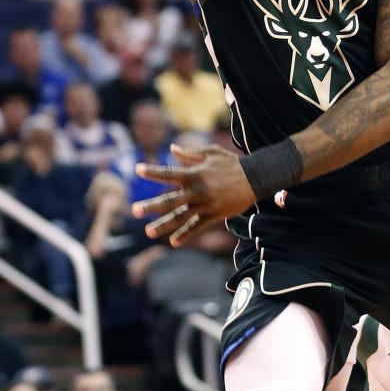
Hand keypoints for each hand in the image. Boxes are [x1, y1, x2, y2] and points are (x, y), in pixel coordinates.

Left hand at [133, 143, 255, 245]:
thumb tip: (172, 149)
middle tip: (134, 210)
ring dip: (163, 225)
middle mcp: (197, 191)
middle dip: (151, 206)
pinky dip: (186, 235)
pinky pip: (197, 227)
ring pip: (181, 217)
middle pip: (170, 200)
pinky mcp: (214, 215)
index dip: (152, 171)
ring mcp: (205, 205)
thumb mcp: (212, 152)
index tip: (137, 169)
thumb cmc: (232, 163)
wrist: (255, 178)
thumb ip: (191, 153)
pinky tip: (174, 242)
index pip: (168, 173)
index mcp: (194, 174)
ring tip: (148, 232)